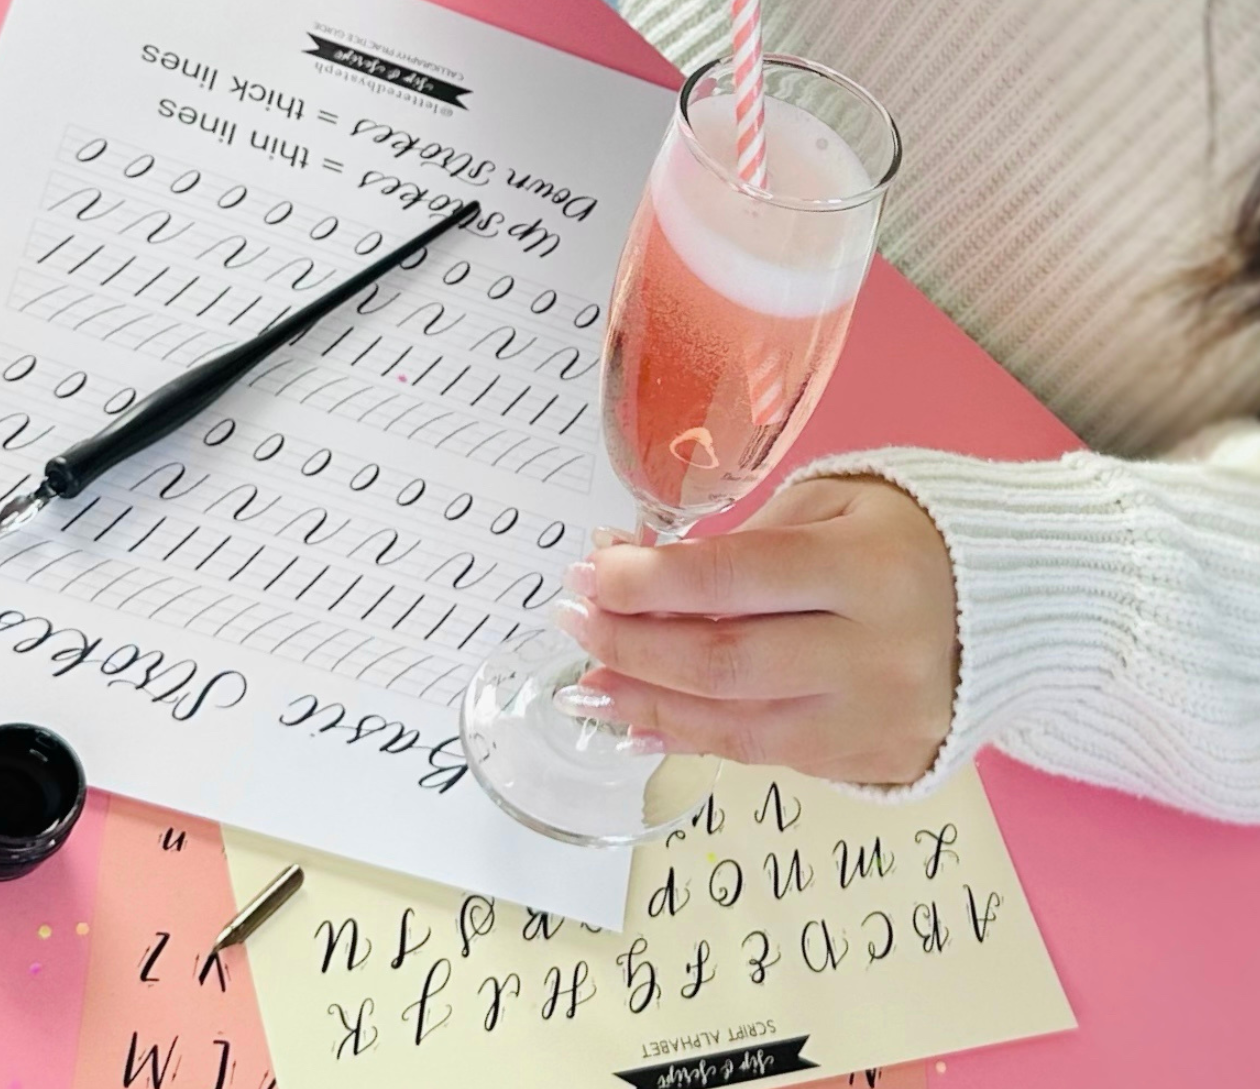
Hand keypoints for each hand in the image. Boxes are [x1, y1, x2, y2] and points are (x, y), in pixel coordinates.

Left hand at [553, 475, 959, 786]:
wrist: (1018, 606)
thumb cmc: (908, 538)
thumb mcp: (832, 505)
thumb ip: (733, 540)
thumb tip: (625, 566)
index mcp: (869, 567)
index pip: (731, 578)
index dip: (644, 581)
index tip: (589, 572)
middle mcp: (877, 652)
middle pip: (722, 663)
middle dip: (630, 646)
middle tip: (574, 625)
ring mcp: (877, 718)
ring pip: (735, 726)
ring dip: (647, 704)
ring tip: (589, 684)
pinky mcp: (874, 759)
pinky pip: (765, 757)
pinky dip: (695, 738)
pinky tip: (644, 721)